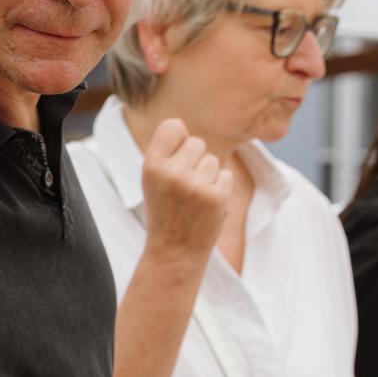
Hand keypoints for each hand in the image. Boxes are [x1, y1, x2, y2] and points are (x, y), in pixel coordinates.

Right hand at [140, 117, 231, 259]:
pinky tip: (206, 204)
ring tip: (194, 196)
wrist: (175, 250)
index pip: (172, 126)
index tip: (175, 155)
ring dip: (208, 175)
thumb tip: (183, 126)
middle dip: (195, 160)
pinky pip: (226, 174)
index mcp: (151, 166)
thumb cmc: (165, 210)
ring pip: (213, 159)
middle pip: (197, 142)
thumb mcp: (152, 180)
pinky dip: (220, 187)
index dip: (178, 138)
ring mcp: (195, 185)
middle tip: (184, 185)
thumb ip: (165, 153)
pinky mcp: (217, 196)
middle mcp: (172, 173)